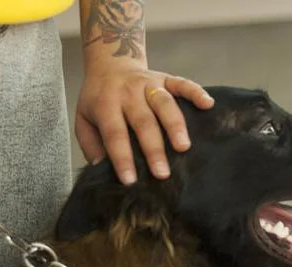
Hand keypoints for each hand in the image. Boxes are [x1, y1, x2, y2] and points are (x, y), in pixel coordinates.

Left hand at [75, 65, 214, 184]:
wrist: (110, 61)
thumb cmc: (98, 99)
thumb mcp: (83, 119)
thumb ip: (90, 144)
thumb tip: (101, 167)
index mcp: (105, 104)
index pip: (114, 134)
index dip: (122, 158)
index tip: (130, 180)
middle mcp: (128, 93)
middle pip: (143, 122)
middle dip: (153, 149)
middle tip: (162, 174)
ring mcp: (149, 83)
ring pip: (164, 104)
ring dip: (175, 125)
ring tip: (184, 147)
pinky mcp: (165, 77)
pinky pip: (183, 83)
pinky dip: (196, 92)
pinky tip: (208, 104)